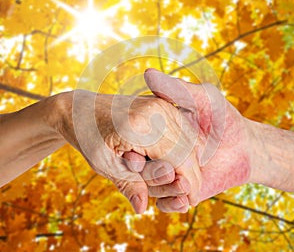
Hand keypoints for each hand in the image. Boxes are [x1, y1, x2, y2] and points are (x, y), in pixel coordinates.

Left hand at [54, 89, 198, 212]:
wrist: (83, 109)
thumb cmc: (90, 137)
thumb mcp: (104, 165)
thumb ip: (127, 184)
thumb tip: (144, 207)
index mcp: (140, 127)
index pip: (178, 160)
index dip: (188, 184)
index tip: (190, 202)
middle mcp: (156, 111)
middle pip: (188, 150)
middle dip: (191, 176)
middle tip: (187, 197)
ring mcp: (161, 105)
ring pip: (189, 140)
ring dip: (190, 163)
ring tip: (182, 182)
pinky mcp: (163, 104)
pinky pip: (184, 130)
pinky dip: (185, 148)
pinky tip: (178, 163)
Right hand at [139, 69, 252, 211]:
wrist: (245, 146)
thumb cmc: (222, 117)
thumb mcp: (201, 98)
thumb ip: (176, 89)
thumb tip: (147, 74)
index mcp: (158, 133)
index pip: (135, 144)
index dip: (131, 150)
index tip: (132, 153)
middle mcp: (160, 155)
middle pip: (139, 169)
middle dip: (142, 172)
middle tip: (149, 171)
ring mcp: (170, 174)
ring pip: (151, 188)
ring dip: (159, 189)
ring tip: (178, 183)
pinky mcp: (182, 192)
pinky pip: (167, 203)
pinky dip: (171, 203)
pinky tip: (184, 199)